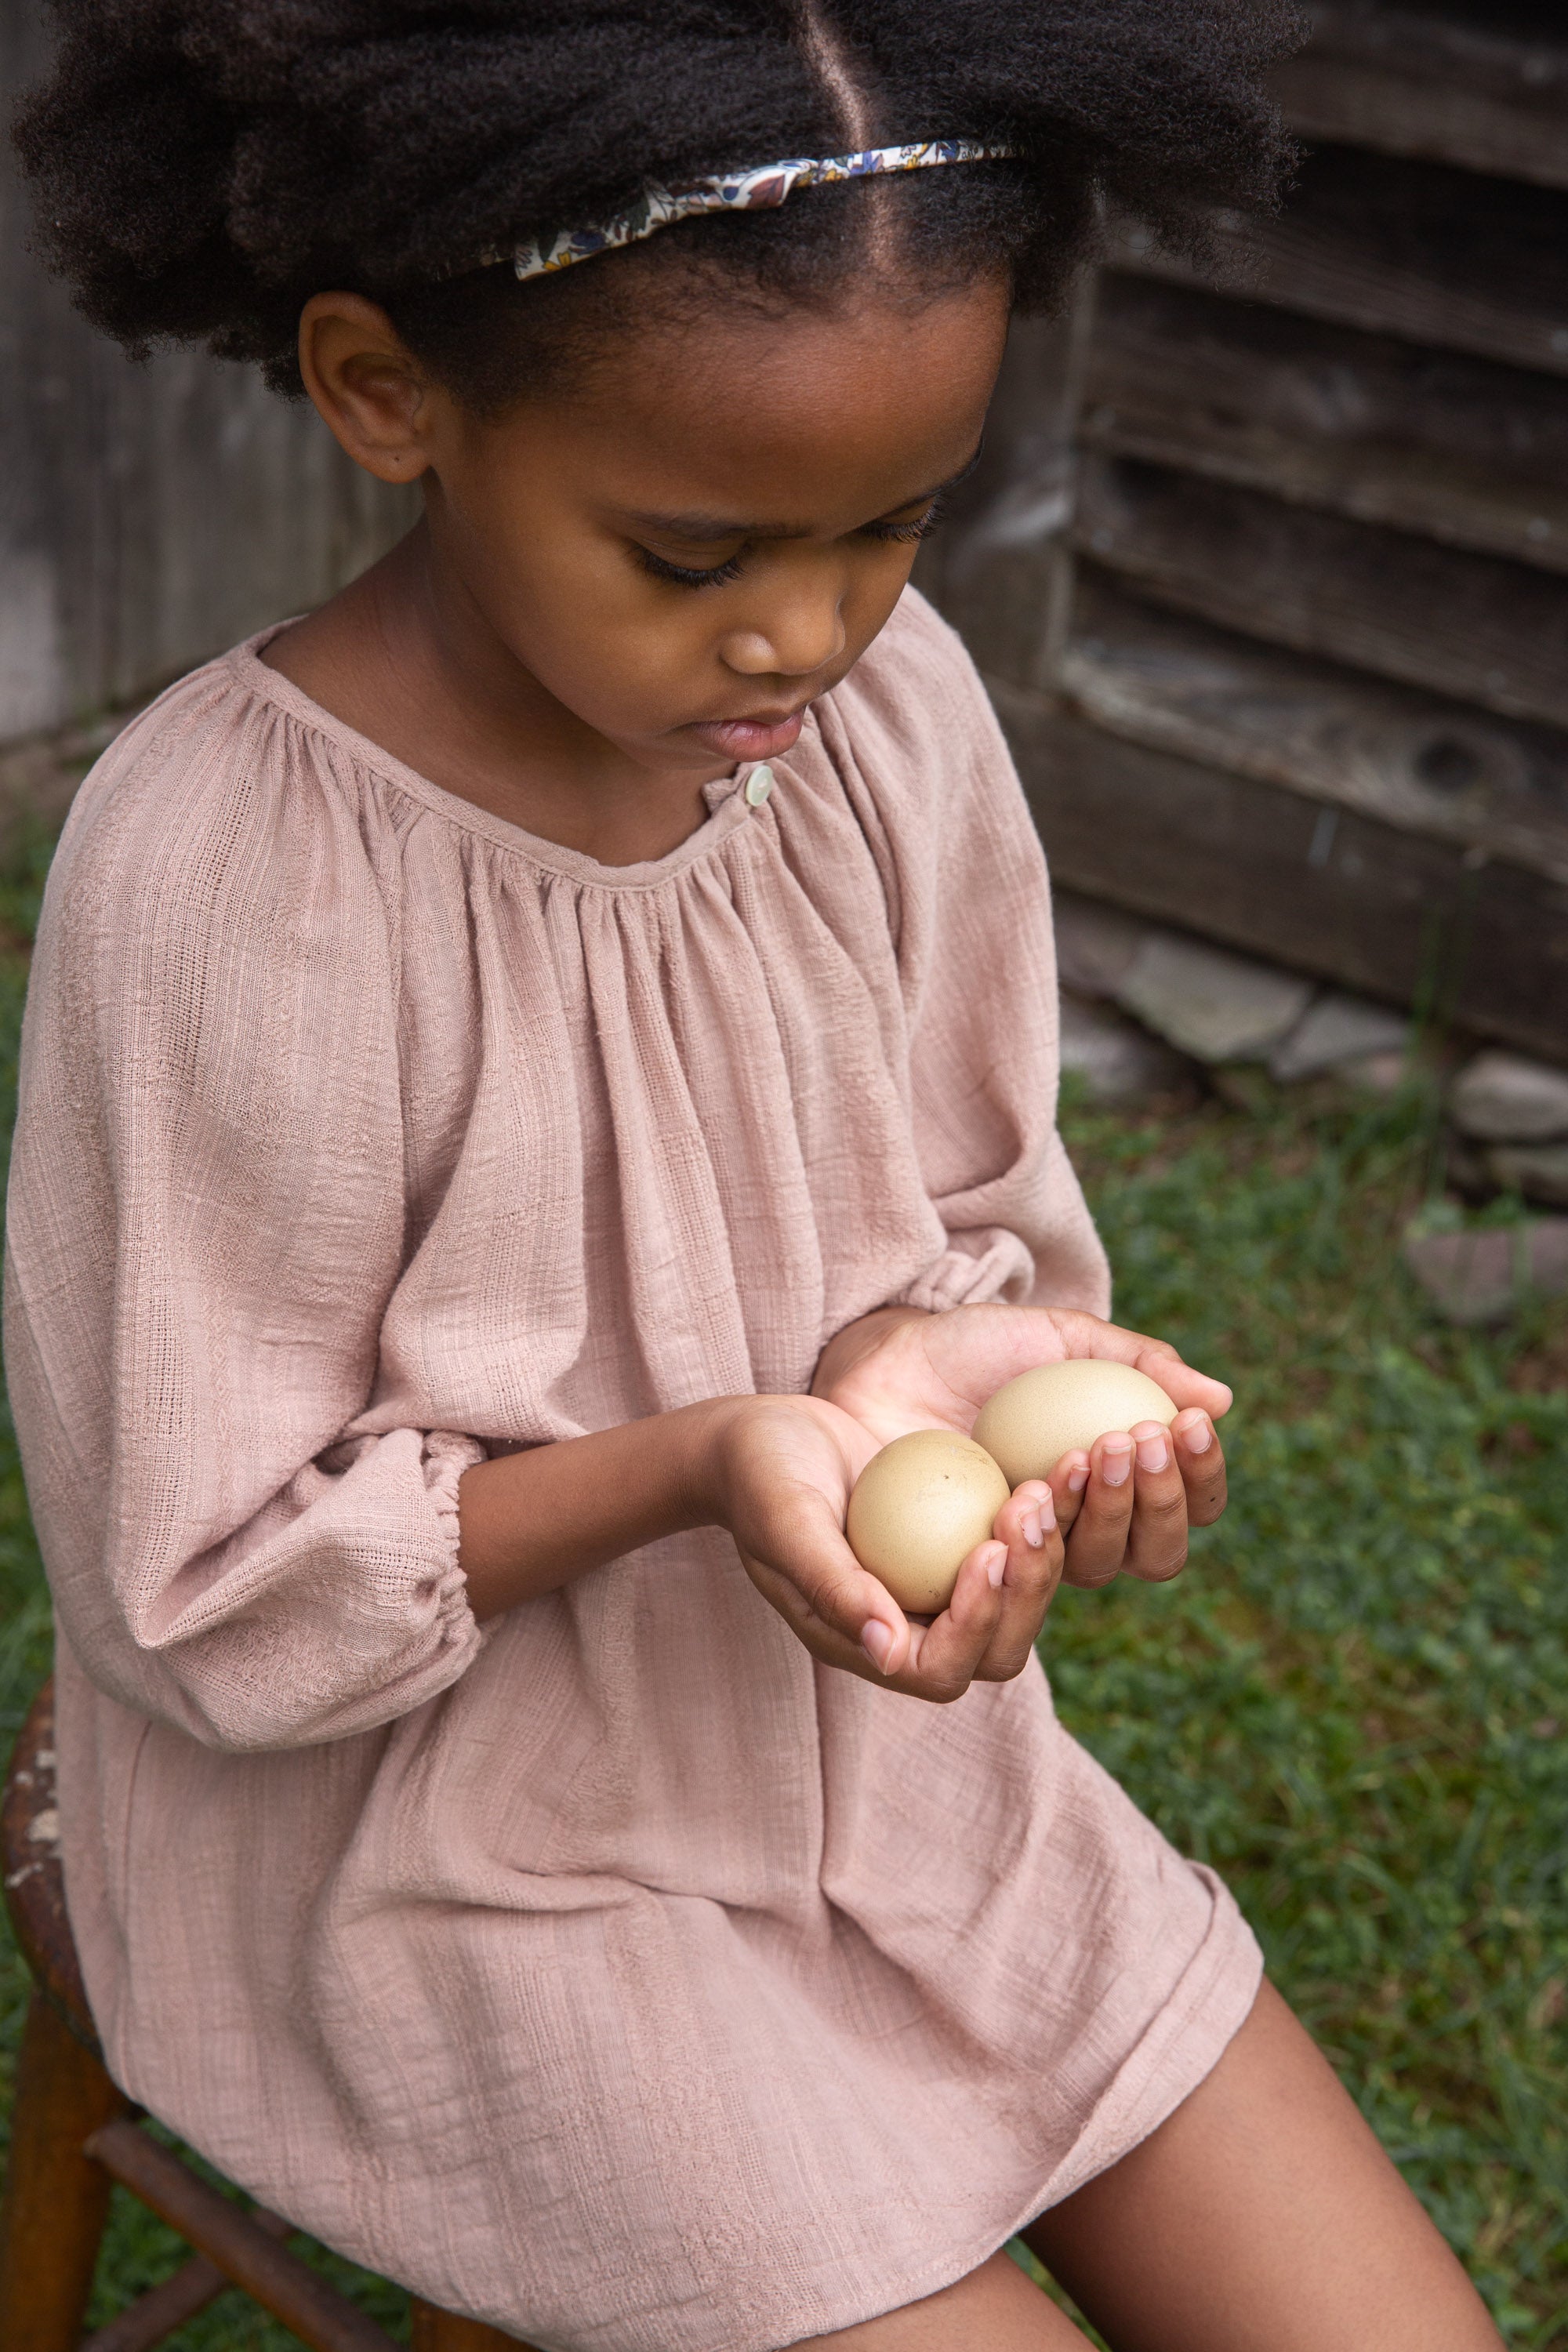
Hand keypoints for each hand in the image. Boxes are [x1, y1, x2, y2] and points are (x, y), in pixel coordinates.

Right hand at [708, 1393, 1065, 1701]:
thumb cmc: (760, 1477)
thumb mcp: (787, 1521)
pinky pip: (1016, 1546)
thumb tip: (888, 1653)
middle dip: (1026, 1588)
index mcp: (867, 1641)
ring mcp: (940, 1586)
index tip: (985, 1550)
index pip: (941, 1670)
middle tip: (1029, 1510)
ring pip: (1019, 1600)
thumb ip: (832, 1585)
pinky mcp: (960, 1541)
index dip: (975, 1624)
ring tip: (1042, 1486)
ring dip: (1042, 1553)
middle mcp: (913, 1627)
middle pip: (998, 1648)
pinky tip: (1054, 1465)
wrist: (761, 1436)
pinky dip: (1041, 1517)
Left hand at [813, 1302, 1230, 1589]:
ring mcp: (1022, 1562)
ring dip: (1094, 1522)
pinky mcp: (961, 1585)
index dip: (1196, 1478)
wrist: (880, 1364)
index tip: (1180, 1425)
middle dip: (1149, 1502)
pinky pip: (1006, 1596)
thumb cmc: (972, 1353)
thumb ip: (1135, 1361)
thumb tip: (1220, 1401)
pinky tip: (1012, 1511)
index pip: (1184, 1508)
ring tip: (1065, 1465)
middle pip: (1150, 1556)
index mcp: (1113, 1486)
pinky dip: (1022, 1560)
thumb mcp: (1054, 1338)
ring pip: (1089, 1577)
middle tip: (1121, 1441)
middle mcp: (1078, 1535)